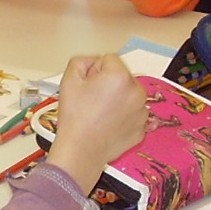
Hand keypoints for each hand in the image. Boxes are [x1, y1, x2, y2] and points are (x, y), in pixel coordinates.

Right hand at [43, 55, 146, 194]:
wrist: (81, 150)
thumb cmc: (75, 118)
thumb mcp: (68, 79)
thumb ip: (81, 61)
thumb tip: (92, 62)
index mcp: (120, 76)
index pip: (109, 59)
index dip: (95, 70)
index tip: (88, 85)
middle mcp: (136, 91)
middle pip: (122, 76)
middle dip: (109, 84)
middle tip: (92, 100)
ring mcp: (142, 111)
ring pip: (129, 95)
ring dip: (117, 99)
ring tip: (99, 113)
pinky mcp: (142, 127)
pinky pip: (132, 113)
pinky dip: (123, 116)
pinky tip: (107, 123)